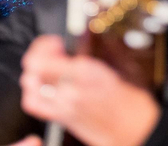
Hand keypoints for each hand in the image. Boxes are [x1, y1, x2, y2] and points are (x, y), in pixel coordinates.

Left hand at [18, 36, 159, 145]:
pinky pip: (35, 105)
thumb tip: (81, 37)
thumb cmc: (132, 101)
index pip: (40, 59)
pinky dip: (34, 93)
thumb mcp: (117, 66)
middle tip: (54, 52)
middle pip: (32, 71)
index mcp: (83, 74)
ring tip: (47, 68)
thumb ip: (92, 50)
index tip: (56, 42)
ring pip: (30, 87)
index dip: (43, 46)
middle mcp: (68, 92)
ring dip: (35, 74)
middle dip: (39, 56)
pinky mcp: (63, 119)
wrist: (136, 129)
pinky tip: (46, 87)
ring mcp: (63, 107)